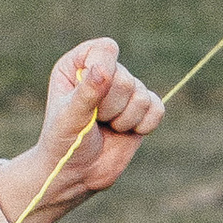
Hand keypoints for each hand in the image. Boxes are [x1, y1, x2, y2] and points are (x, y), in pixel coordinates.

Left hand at [0, 38, 164, 222]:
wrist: (77, 173)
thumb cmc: (64, 141)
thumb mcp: (70, 116)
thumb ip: (87, 92)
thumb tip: (103, 68)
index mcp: (78, 65)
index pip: (105, 49)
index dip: (105, 69)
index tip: (92, 95)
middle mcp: (103, 72)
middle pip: (126, 78)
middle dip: (111, 107)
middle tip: (94, 120)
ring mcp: (124, 92)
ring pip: (142, 95)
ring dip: (124, 120)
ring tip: (107, 128)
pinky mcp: (142, 110)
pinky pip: (157, 108)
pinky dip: (144, 125)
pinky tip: (126, 132)